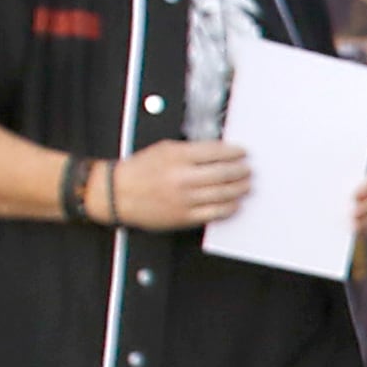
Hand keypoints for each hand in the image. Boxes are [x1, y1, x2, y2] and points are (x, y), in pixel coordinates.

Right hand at [110, 139, 250, 228]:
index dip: (234, 153)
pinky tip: (234, 204)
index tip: (242, 153)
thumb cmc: (139, 170)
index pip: (216, 152)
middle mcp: (183, 177)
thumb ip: (189, 150)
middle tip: (248, 170)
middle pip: (224, 173)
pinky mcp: (185, 217)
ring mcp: (185, 199)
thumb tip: (216, 153)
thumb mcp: (164, 149)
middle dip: (241, 171)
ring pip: (223, 194)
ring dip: (239, 189)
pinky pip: (214, 213)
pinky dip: (229, 208)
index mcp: (178, 156)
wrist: (118, 193)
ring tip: (246, 185)